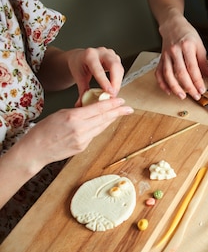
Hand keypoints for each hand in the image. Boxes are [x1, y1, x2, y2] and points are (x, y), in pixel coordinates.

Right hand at [19, 98, 133, 168]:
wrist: (35, 151)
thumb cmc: (43, 130)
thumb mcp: (60, 114)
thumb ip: (77, 111)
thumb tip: (91, 109)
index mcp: (73, 117)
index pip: (98, 109)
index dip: (112, 104)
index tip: (121, 101)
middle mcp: (80, 129)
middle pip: (104, 119)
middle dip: (118, 112)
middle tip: (128, 108)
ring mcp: (83, 140)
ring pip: (101, 127)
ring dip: (110, 120)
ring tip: (118, 114)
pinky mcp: (82, 147)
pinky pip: (94, 135)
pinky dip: (99, 128)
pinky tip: (102, 124)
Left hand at [68, 47, 124, 105]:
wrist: (80, 58)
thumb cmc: (79, 65)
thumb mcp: (78, 77)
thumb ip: (82, 90)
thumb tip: (82, 104)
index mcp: (89, 55)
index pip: (98, 69)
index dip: (105, 81)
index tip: (109, 92)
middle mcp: (101, 52)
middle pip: (114, 66)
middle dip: (116, 82)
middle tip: (114, 95)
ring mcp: (110, 54)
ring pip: (119, 69)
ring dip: (118, 82)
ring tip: (114, 93)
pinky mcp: (116, 58)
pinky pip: (121, 70)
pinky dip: (119, 80)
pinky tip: (115, 87)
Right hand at [155, 15, 207, 100]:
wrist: (173, 25)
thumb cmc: (188, 35)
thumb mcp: (199, 46)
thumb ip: (204, 63)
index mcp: (187, 47)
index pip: (192, 68)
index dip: (197, 81)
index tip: (202, 90)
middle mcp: (174, 51)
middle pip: (180, 73)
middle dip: (188, 87)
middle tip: (196, 96)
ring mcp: (166, 55)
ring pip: (168, 74)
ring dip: (175, 87)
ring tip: (182, 96)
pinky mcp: (160, 59)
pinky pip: (159, 73)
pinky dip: (162, 83)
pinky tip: (168, 91)